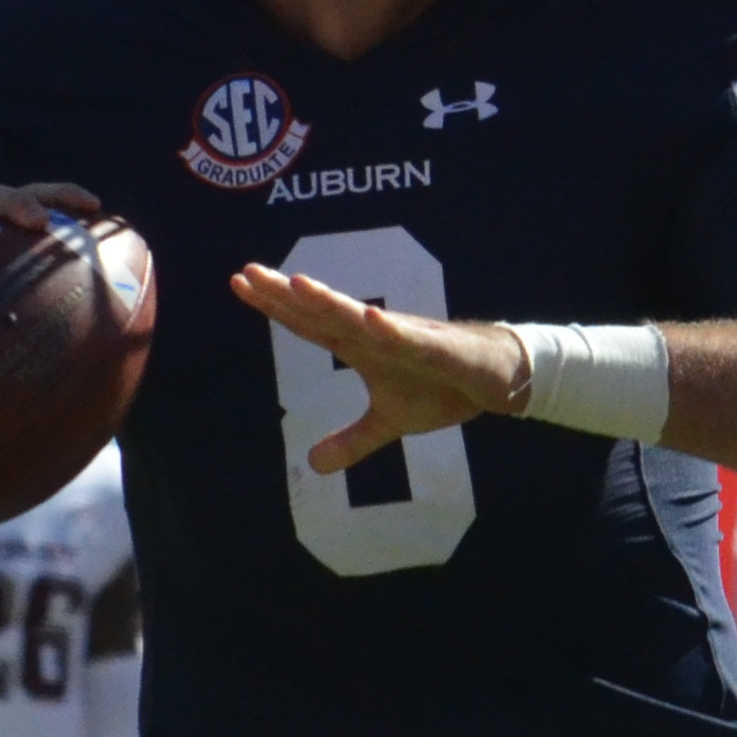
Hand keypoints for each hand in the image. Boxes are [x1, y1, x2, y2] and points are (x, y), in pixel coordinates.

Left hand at [232, 263, 523, 470]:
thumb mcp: (390, 422)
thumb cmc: (442, 387)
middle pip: (323, 310)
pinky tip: (372, 319)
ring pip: (361, 317)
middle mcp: (375, 333)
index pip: (308, 322)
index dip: (274, 304)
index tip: (239, 282)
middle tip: (249, 271)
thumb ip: (352, 439)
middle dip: (287, 292)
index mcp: (360, 345)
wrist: (496, 379)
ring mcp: (405, 337)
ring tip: (299, 283)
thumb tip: (313, 465)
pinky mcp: (438, 349)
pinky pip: (411, 339)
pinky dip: (391, 330)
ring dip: (331, 300)